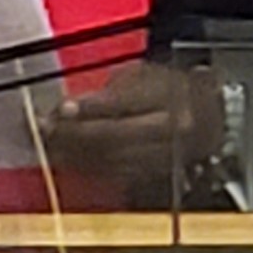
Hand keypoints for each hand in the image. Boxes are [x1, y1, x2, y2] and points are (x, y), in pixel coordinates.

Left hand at [42, 59, 227, 193]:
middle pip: (114, 136)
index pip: (120, 105)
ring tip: (50, 146)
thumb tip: (66, 110)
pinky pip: (120, 175)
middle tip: (42, 131)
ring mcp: (168, 156)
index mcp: (170, 96)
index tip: (55, 112)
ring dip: (76, 155)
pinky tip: (72, 160)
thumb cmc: (169, 89)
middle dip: (73, 135)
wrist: (209, 116)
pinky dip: (91, 168)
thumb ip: (104, 94)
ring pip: (114, 160)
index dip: (85, 110)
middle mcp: (173, 129)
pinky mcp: (160, 175)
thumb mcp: (139, 77)